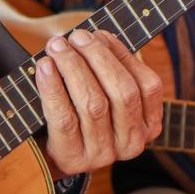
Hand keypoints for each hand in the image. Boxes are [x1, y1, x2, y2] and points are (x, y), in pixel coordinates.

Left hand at [36, 29, 162, 175]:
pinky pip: (64, 118)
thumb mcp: (104, 94)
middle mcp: (131, 143)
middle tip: (76, 37)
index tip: (100, 34)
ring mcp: (104, 155)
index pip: (147, 86)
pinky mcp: (74, 159)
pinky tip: (45, 67)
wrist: (49, 154)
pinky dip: (53, 87)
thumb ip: (108, 69)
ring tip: (57, 47)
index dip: (124, 56)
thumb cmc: (80, 113)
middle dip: (98, 58)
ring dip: (74, 67)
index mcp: (149, 125)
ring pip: (94, 104)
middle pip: (122, 93)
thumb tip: (97, 37)